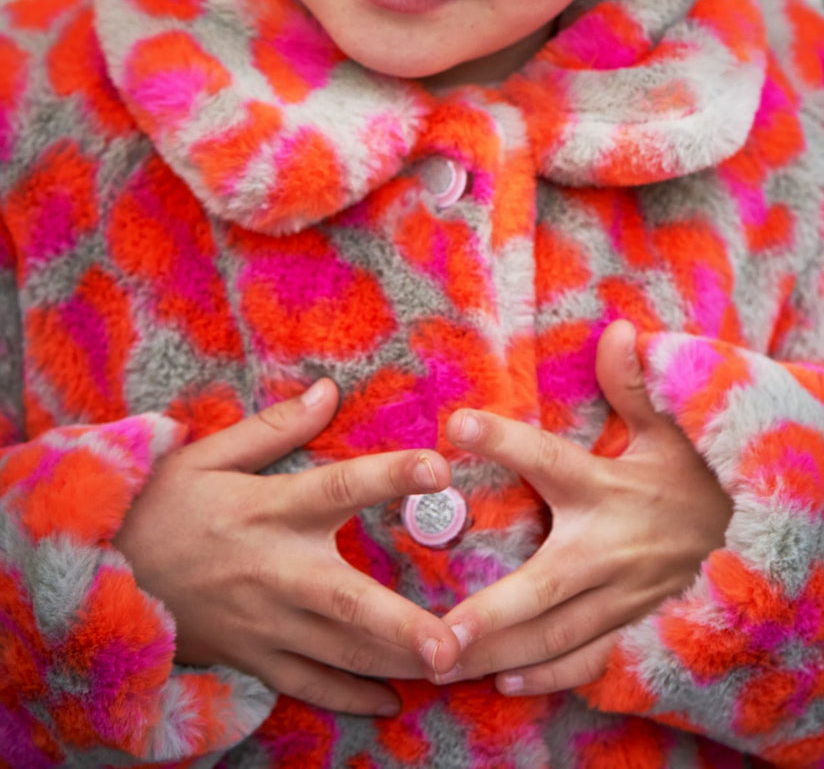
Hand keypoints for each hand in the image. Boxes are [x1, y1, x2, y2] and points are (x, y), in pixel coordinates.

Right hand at [113, 380, 463, 714]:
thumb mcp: (210, 454)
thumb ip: (276, 427)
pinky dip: (349, 698)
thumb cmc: (163, 504)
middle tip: (453, 642)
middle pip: (346, 599)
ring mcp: (263, 623)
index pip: (339, 487)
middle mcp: (273, 571)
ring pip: (337, 651)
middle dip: (401, 623)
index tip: (439, 467)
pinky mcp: (250, 657)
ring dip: (393, 664)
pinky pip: (306, 685)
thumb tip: (330, 390)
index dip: (389, 475)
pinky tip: (393, 702)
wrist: (100, 572)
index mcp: (268, 509)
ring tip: (451, 671)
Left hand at [437, 321, 732, 694]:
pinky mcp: (633, 627)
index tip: (455, 424)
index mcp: (609, 489)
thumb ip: (638, 384)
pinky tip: (504, 683)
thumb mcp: (676, 426)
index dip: (502, 441)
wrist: (766, 534)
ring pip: (554, 636)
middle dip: (489, 613)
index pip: (547, 459)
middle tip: (435, 633)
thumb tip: (619, 331)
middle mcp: (609, 550)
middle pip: (541, 585)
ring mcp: (622, 598)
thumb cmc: (705, 474)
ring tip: (443, 666)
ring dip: (499, 654)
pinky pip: (586, 661)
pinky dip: (547, 677)